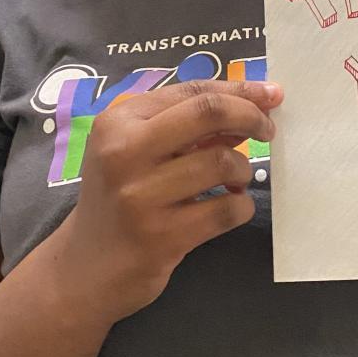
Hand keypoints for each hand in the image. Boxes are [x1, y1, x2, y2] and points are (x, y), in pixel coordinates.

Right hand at [60, 79, 283, 321]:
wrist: (87, 267)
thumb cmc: (120, 195)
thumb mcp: (136, 148)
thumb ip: (182, 124)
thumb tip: (253, 103)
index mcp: (119, 121)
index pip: (192, 91)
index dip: (239, 89)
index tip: (270, 94)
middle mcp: (125, 152)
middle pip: (209, 112)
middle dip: (250, 116)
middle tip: (267, 130)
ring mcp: (141, 196)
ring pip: (224, 162)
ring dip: (243, 170)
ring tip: (235, 180)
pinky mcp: (162, 237)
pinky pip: (227, 209)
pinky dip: (241, 205)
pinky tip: (230, 206)